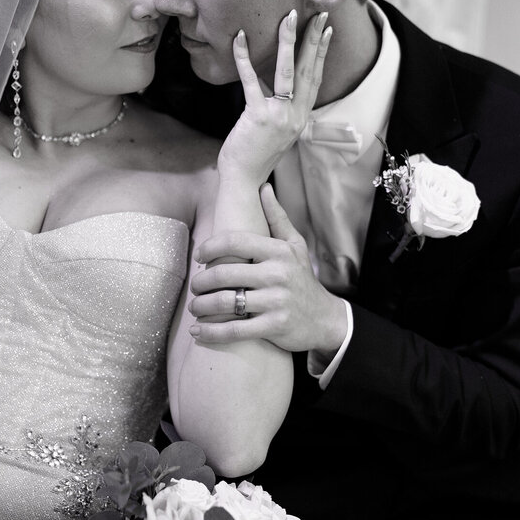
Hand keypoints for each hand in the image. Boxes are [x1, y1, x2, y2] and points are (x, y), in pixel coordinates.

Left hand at [189, 184, 348, 354]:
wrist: (325, 319)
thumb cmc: (303, 279)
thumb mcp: (295, 245)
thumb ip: (277, 217)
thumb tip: (264, 187)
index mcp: (278, 251)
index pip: (234, 241)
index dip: (209, 247)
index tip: (199, 255)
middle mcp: (278, 274)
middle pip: (224, 273)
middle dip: (201, 281)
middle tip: (194, 286)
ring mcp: (276, 301)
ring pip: (225, 302)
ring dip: (201, 306)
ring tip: (194, 307)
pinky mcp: (274, 326)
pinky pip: (234, 330)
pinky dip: (211, 333)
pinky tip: (198, 332)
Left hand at [216, 10, 330, 184]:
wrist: (244, 179)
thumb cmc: (255, 154)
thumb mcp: (277, 131)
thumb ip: (282, 110)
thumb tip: (278, 89)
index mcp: (301, 117)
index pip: (316, 79)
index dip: (322, 54)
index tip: (328, 31)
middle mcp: (296, 115)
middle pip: (309, 70)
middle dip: (314, 39)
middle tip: (320, 14)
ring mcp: (279, 116)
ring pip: (287, 72)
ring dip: (288, 42)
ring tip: (288, 17)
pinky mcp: (258, 116)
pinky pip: (251, 81)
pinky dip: (244, 57)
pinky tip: (239, 38)